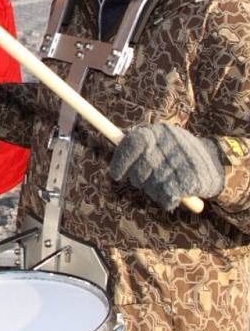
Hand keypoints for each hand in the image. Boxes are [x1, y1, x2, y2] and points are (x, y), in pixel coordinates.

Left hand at [110, 123, 224, 210]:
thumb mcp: (158, 142)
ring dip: (153, 190)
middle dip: (139, 179)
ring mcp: (180, 161)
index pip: (132, 143)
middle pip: (139, 170)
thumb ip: (137, 149)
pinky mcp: (190, 180)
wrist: (216, 163)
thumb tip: (113, 165)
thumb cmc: (177, 154)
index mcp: (159, 131)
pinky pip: (166, 196)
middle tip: (145, 180)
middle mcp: (169, 143)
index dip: (121, 161)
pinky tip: (174, 194)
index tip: (116, 175)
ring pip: (151, 186)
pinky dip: (167, 199)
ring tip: (164, 183)